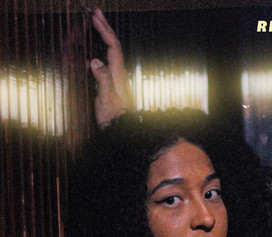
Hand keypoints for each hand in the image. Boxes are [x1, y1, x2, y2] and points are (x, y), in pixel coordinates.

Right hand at [90, 9, 132, 126]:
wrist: (121, 132)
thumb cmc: (113, 118)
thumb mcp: (106, 99)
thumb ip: (102, 80)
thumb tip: (94, 60)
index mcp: (118, 75)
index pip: (113, 47)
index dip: (105, 31)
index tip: (95, 17)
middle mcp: (120, 75)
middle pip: (115, 46)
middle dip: (106, 28)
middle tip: (97, 13)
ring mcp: (118, 80)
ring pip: (113, 53)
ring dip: (105, 37)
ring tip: (98, 25)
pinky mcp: (114, 86)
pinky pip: (110, 61)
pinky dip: (104, 50)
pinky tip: (98, 50)